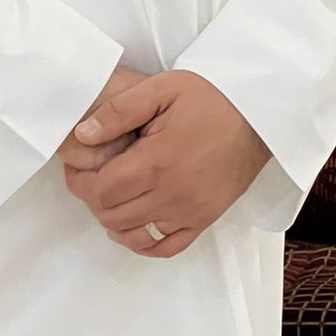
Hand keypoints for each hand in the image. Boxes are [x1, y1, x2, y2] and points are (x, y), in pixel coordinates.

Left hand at [62, 69, 271, 257]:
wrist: (258, 116)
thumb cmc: (210, 98)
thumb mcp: (162, 88)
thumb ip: (119, 111)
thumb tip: (82, 134)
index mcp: (155, 162)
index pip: (101, 190)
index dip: (81, 181)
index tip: (77, 167)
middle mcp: (170, 194)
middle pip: (113, 215)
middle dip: (93, 198)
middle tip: (91, 178)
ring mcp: (189, 211)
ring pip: (135, 235)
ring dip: (114, 221)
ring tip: (111, 198)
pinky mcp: (205, 219)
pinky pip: (168, 246)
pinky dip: (146, 243)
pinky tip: (136, 227)